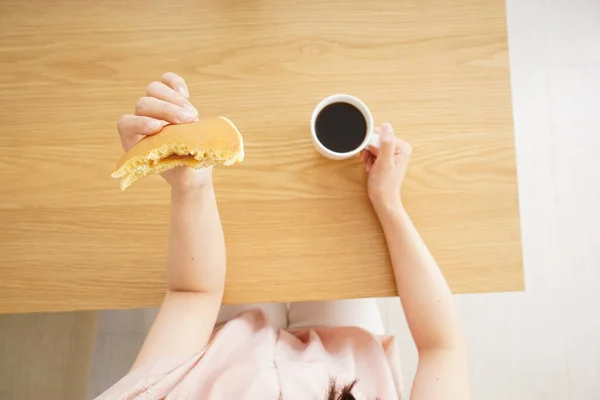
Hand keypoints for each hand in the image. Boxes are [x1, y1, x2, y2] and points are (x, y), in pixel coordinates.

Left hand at [116, 72, 213, 191]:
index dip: (139, 123)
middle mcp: (142, 122)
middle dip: (166, 110)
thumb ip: (179, 164)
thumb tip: (183, 149)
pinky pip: (168, 81)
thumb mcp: (183, 177)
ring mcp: (156, 108)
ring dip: (174, 100)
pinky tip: (186, 94)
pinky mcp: (171, 99)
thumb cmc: (186, 175)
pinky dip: (176, 84)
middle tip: (188, 120)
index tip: (158, 128)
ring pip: (154, 90)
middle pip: (143, 103)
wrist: (194, 169)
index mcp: (135, 142)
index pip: (125, 123)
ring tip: (192, 116)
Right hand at [360, 123, 411, 210]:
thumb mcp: (384, 163)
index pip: (382, 133)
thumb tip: (387, 127)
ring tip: (369, 165)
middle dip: (369, 149)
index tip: (367, 152)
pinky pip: (374, 151)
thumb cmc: (384, 185)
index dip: (371, 142)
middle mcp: (399, 148)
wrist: (383, 199)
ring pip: (374, 145)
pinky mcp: (387, 157)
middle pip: (377, 138)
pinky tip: (370, 166)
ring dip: (368, 154)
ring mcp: (393, 153)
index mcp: (402, 147)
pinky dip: (369, 158)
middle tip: (367, 161)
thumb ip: (386, 144)